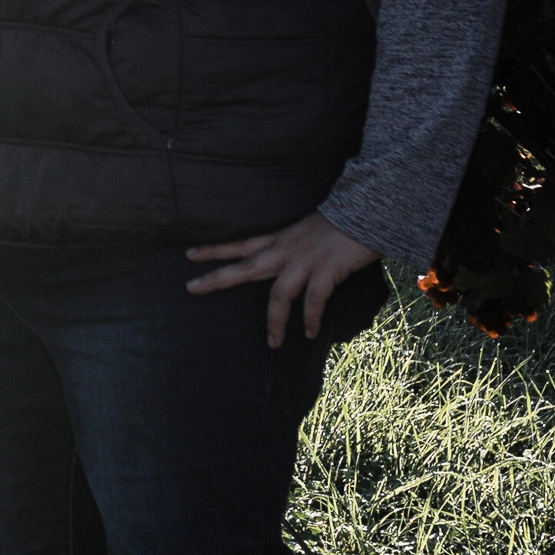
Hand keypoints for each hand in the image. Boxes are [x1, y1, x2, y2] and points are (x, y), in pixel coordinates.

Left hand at [184, 209, 377, 349]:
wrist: (365, 211)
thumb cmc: (339, 222)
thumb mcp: (308, 230)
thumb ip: (295, 245)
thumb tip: (287, 261)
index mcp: (281, 238)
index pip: (241, 244)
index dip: (216, 250)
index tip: (189, 254)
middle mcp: (286, 250)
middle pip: (246, 267)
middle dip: (218, 278)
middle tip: (192, 288)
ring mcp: (305, 261)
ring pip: (279, 294)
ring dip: (275, 321)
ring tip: (272, 343)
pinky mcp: (327, 270)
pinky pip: (313, 300)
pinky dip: (309, 318)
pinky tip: (308, 332)